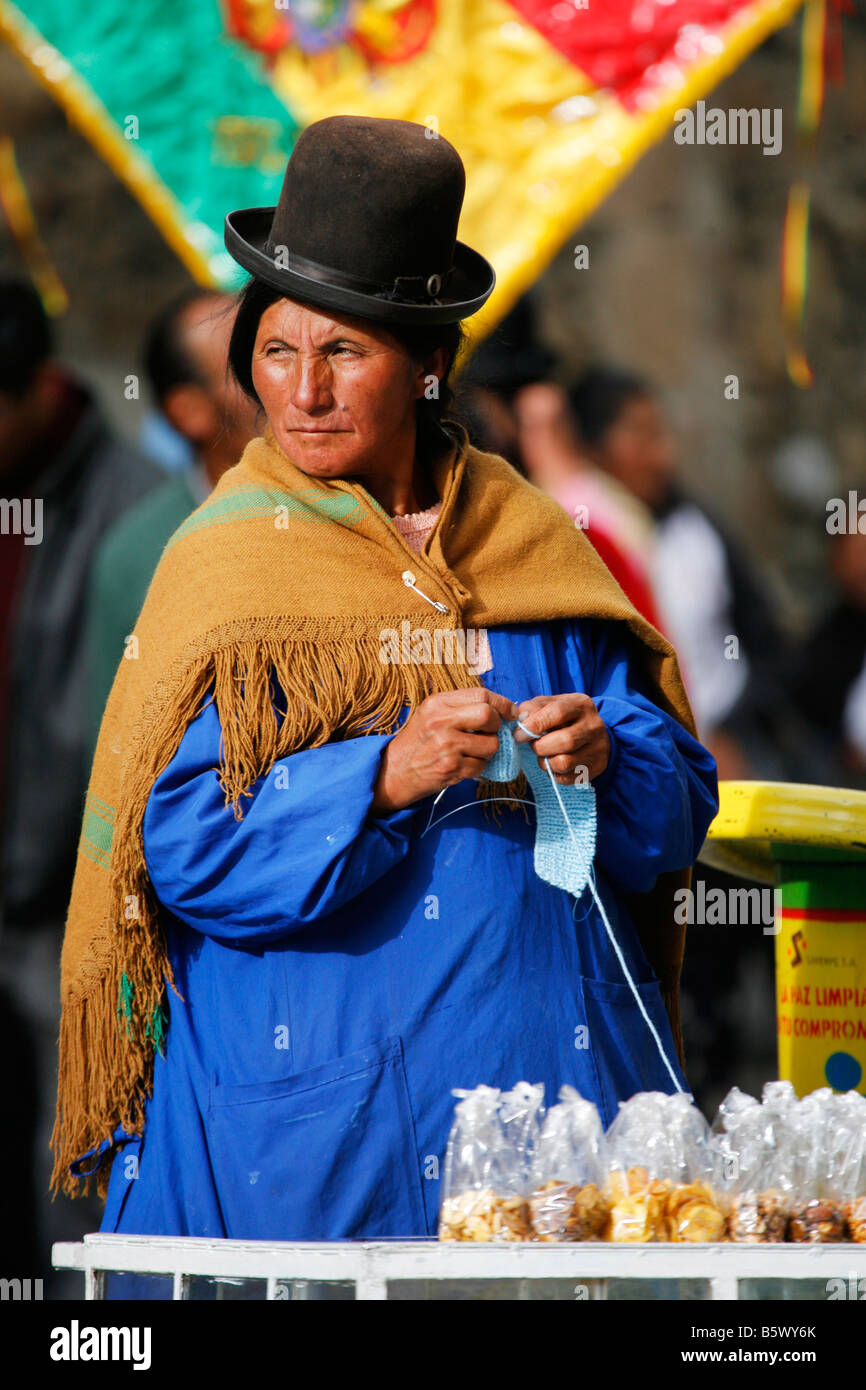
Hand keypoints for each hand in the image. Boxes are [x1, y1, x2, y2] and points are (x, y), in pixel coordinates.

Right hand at [370, 687, 518, 813]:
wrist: (394, 771)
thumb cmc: (418, 742)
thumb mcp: (431, 714)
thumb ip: (460, 707)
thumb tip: (499, 709)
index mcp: (437, 703)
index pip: (481, 695)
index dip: (502, 704)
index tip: (511, 713)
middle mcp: (440, 721)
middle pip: (487, 715)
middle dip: (496, 727)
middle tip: (489, 733)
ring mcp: (446, 745)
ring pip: (490, 744)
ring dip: (488, 751)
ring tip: (472, 752)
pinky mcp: (450, 767)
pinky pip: (481, 766)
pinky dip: (477, 768)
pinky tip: (463, 765)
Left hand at [512, 694, 610, 785]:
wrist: (593, 735)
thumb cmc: (565, 718)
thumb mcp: (551, 705)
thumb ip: (533, 708)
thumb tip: (521, 720)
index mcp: (581, 705)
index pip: (557, 713)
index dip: (534, 725)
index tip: (519, 735)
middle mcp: (593, 726)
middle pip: (564, 741)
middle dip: (539, 747)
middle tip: (533, 745)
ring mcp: (597, 748)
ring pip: (564, 763)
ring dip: (545, 762)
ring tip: (544, 755)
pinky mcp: (596, 767)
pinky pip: (567, 778)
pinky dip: (553, 773)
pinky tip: (554, 764)